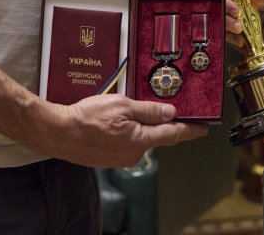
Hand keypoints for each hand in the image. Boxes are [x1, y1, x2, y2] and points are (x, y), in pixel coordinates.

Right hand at [34, 94, 206, 167]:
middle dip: (162, 123)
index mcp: (139, 140)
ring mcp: (120, 158)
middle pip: (156, 136)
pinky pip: (126, 142)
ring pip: (140, 138)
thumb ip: (148, 110)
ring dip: (142, 126)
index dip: (190, 130)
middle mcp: (133, 153)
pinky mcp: (109, 158)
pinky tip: (118, 121)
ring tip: (132, 109)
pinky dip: (129, 131)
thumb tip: (171, 113)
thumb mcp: (123, 105)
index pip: (172, 135)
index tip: (204, 128)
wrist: (59, 132)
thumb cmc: (88, 117)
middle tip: (168, 108)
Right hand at [209, 0, 263, 49]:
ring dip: (229, 34)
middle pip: (215, 13)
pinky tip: (242, 44)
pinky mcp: (226, 29)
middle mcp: (217, 3)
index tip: (237, 12)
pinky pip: (226, 37)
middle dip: (227, 22)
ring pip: (218, 27)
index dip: (225, 4)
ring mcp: (221, 17)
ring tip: (241, 39)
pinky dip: (233, 41)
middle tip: (239, 28)